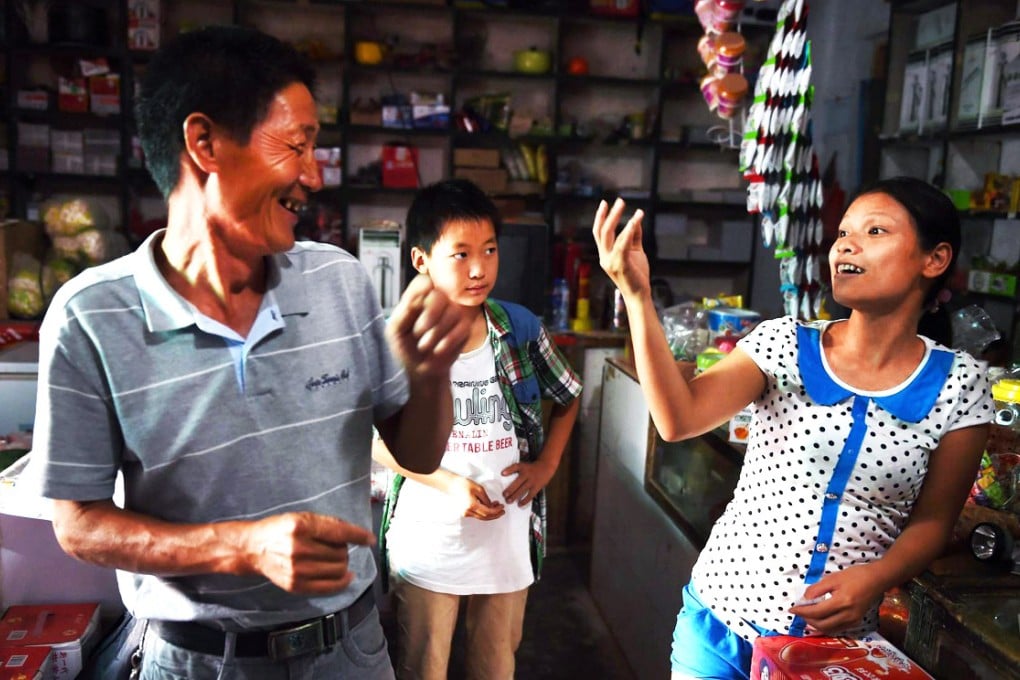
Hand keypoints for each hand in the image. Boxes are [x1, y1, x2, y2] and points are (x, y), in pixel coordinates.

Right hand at [243, 512, 374, 593]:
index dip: (358, 536)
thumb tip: (355, 534)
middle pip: (340, 553)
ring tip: (335, 558)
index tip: (370, 539)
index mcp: (301, 527)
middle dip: (345, 549)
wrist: (254, 548)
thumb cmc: (281, 529)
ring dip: (343, 563)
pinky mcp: (295, 586)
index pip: (339, 533)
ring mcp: (296, 570)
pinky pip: (329, 587)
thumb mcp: (302, 517)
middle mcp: (299, 549)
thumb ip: (327, 524)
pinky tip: (347, 576)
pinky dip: (343, 582)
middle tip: (337, 546)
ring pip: (338, 570)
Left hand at [386, 273, 469, 379]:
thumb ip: (403, 313)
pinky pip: (461, 328)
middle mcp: (436, 303)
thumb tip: (416, 297)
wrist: (419, 371)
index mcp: (417, 299)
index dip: (422, 290)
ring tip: (423, 346)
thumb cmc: (404, 348)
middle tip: (418, 333)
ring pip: (452, 313)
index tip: (414, 306)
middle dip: (429, 316)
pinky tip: (437, 350)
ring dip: (435, 333)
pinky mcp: (464, 328)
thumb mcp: (395, 331)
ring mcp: (452, 314)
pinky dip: (447, 342)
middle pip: (439, 295)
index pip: (424, 282)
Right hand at [446, 475, 504, 520]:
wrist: (453, 485)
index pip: (488, 512)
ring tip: (497, 507)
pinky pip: (478, 515)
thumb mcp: (479, 489)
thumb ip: (487, 499)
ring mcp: (466, 513)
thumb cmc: (465, 484)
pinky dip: (485, 512)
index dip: (496, 511)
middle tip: (502, 510)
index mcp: (471, 505)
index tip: (502, 507)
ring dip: (491, 513)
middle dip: (495, 514)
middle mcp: (468, 512)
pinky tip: (490, 507)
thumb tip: (493, 507)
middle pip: (485, 517)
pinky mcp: (466, 512)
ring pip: (482, 517)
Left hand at [501, 460, 555, 506]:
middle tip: (504, 495)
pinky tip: (520, 504)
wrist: (546, 467)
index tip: (502, 474)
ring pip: (523, 490)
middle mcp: (527, 474)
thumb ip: (514, 469)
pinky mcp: (536, 487)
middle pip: (517, 482)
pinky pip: (530, 495)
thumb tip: (503, 474)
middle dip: (510, 489)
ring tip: (509, 501)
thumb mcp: (523, 465)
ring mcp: (532, 481)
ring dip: (515, 496)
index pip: (515, 467)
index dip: (509, 470)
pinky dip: (525, 500)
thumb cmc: (532, 468)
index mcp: (523, 468)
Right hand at [592, 198, 649, 298]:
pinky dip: (628, 230)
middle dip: (610, 214)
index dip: (600, 217)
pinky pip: (622, 244)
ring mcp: (610, 261)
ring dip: (618, 218)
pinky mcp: (620, 265)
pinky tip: (634, 220)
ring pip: (609, 234)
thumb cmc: (637, 275)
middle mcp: (604, 257)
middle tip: (619, 201)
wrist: (639, 294)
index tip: (605, 203)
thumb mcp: (635, 252)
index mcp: (606, 254)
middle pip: (602, 231)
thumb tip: (635, 220)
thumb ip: (634, 237)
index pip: (599, 233)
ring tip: (629, 207)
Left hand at [788, 565, 886, 634]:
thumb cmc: (855, 575)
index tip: (791, 609)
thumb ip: (817, 589)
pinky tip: (820, 618)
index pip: (817, 612)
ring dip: (816, 624)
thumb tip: (804, 599)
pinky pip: (837, 628)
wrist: (877, 580)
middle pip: (822, 625)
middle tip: (799, 612)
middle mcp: (848, 615)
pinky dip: (826, 626)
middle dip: (807, 620)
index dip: (802, 612)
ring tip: (807, 615)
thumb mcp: (833, 578)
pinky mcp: (856, 622)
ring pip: (829, 629)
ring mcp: (853, 620)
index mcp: (842, 602)